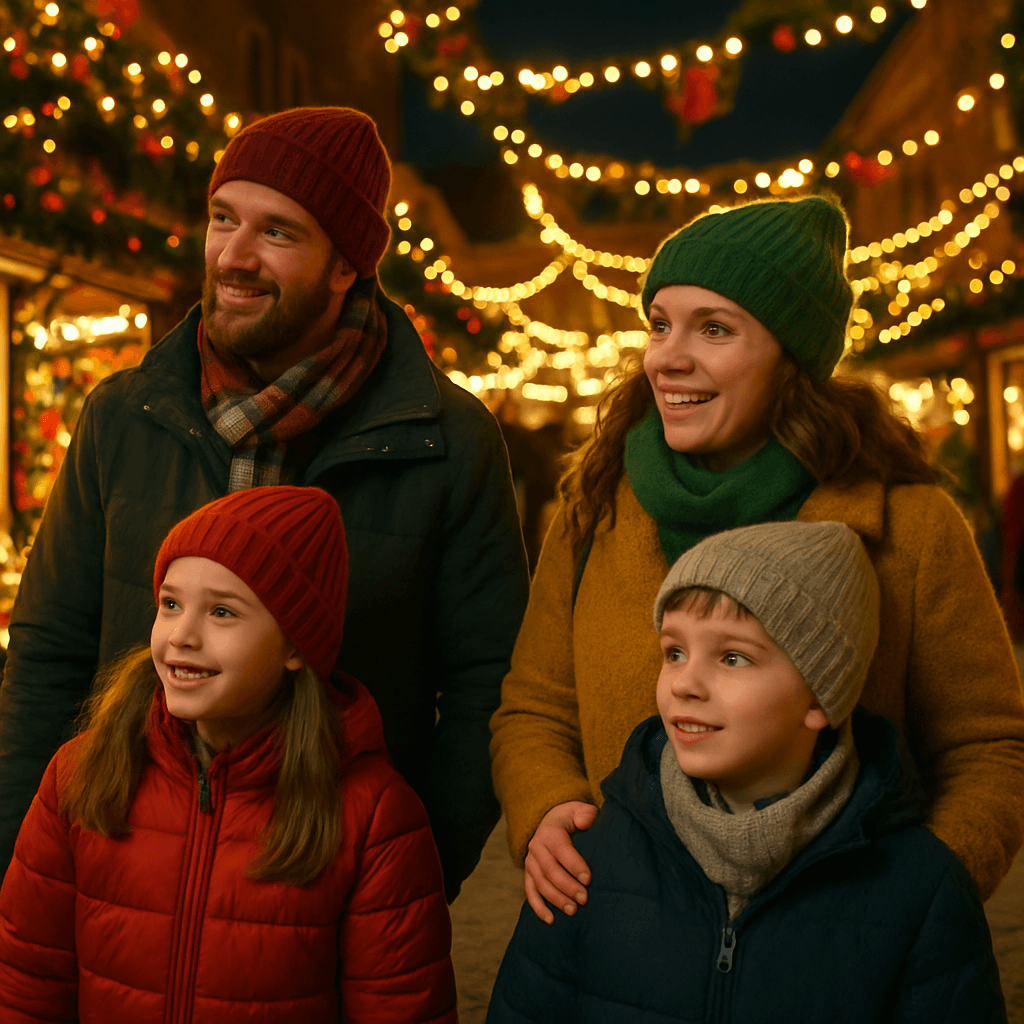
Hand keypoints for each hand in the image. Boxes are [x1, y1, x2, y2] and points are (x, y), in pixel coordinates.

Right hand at [524, 800, 597, 924]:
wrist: (552, 822)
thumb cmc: (571, 819)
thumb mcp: (579, 810)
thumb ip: (585, 814)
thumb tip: (584, 823)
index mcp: (550, 831)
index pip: (561, 849)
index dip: (574, 865)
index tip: (588, 879)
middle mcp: (536, 846)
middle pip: (550, 870)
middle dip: (567, 886)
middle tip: (584, 899)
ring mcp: (531, 862)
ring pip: (540, 883)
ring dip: (555, 899)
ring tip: (573, 911)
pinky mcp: (529, 874)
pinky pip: (530, 892)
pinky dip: (538, 907)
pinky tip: (550, 920)